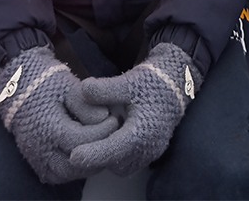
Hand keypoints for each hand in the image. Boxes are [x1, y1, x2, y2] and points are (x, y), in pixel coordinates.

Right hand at [0, 45, 118, 184]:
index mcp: (49, 126)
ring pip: (66, 174)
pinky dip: (70, 170)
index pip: (83, 139)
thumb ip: (85, 104)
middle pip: (75, 165)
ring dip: (85, 165)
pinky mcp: (34, 159)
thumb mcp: (67, 85)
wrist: (16, 83)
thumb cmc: (44, 81)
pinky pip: (54, 174)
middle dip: (97, 153)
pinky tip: (81, 155)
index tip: (114, 119)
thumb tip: (104, 117)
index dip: (103, 131)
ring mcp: (36, 155)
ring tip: (98, 147)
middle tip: (110, 137)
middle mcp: (41, 147)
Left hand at [72, 42, 197, 175]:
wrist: (173, 86)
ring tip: (91, 139)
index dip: (94, 154)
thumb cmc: (150, 83)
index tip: (74, 156)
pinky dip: (114, 156)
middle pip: (116, 163)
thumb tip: (83, 90)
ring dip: (106, 157)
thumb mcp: (127, 81)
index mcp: (143, 131)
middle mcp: (148, 148)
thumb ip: (105, 88)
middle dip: (97, 156)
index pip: (115, 149)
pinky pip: (127, 163)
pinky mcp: (148, 153)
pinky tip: (105, 138)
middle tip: (76, 143)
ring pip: (121, 167)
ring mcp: (150, 153)